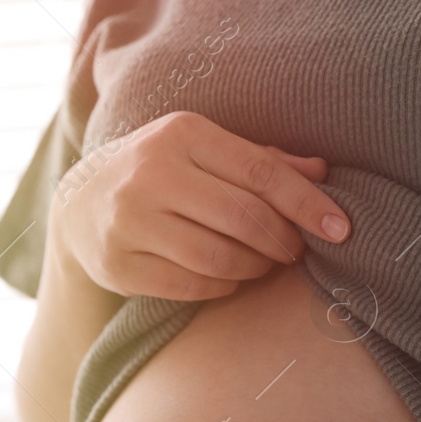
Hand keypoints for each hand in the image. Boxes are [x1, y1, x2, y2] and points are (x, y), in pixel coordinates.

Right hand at [49, 110, 350, 300]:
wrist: (80, 203)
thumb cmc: (162, 172)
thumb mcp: (206, 150)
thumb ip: (264, 160)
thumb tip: (323, 172)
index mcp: (182, 133)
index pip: (260, 172)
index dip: (306, 204)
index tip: (340, 229)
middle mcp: (151, 173)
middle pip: (243, 219)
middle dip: (282, 242)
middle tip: (294, 252)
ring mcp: (129, 221)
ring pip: (217, 258)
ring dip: (254, 269)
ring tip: (263, 265)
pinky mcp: (118, 265)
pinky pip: (189, 286)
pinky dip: (221, 288)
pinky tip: (228, 279)